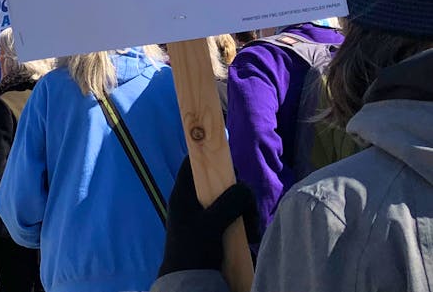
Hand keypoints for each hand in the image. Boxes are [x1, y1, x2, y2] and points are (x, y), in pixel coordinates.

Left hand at [158, 157, 258, 275]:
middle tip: (247, 206)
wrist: (191, 280)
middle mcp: (195, 201)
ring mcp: (208, 215)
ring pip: (233, 201)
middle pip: (220, 182)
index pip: (193, 165)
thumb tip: (245, 187)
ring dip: (246, 212)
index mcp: (184, 194)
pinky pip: (237, 218)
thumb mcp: (211, 224)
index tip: (228, 158)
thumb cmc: (194, 249)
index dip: (208, 156)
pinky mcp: (220, 229)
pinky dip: (246, 224)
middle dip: (238, 193)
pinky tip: (252, 237)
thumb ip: (228, 202)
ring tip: (252, 230)